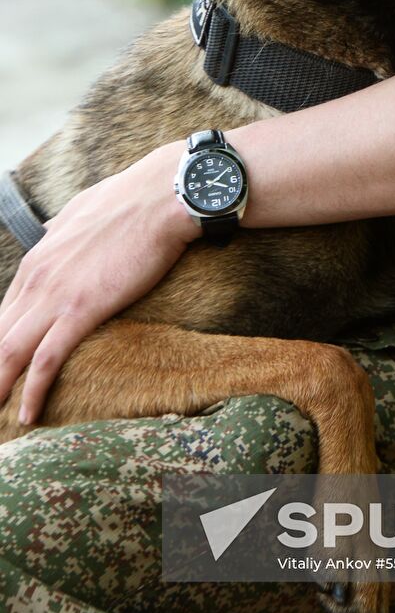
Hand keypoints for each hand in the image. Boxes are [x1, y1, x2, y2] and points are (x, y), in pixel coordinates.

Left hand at [0, 142, 199, 424]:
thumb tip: (56, 233)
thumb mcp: (83, 210)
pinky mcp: (82, 309)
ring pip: (9, 351)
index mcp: (39, 257)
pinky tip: (27, 413)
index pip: (5, 310)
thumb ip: (64, 230)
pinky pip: (45, 360)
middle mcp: (37, 277)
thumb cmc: (133, 200)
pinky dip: (31, 390)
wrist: (161, 198)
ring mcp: (56, 295)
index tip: (0, 362)